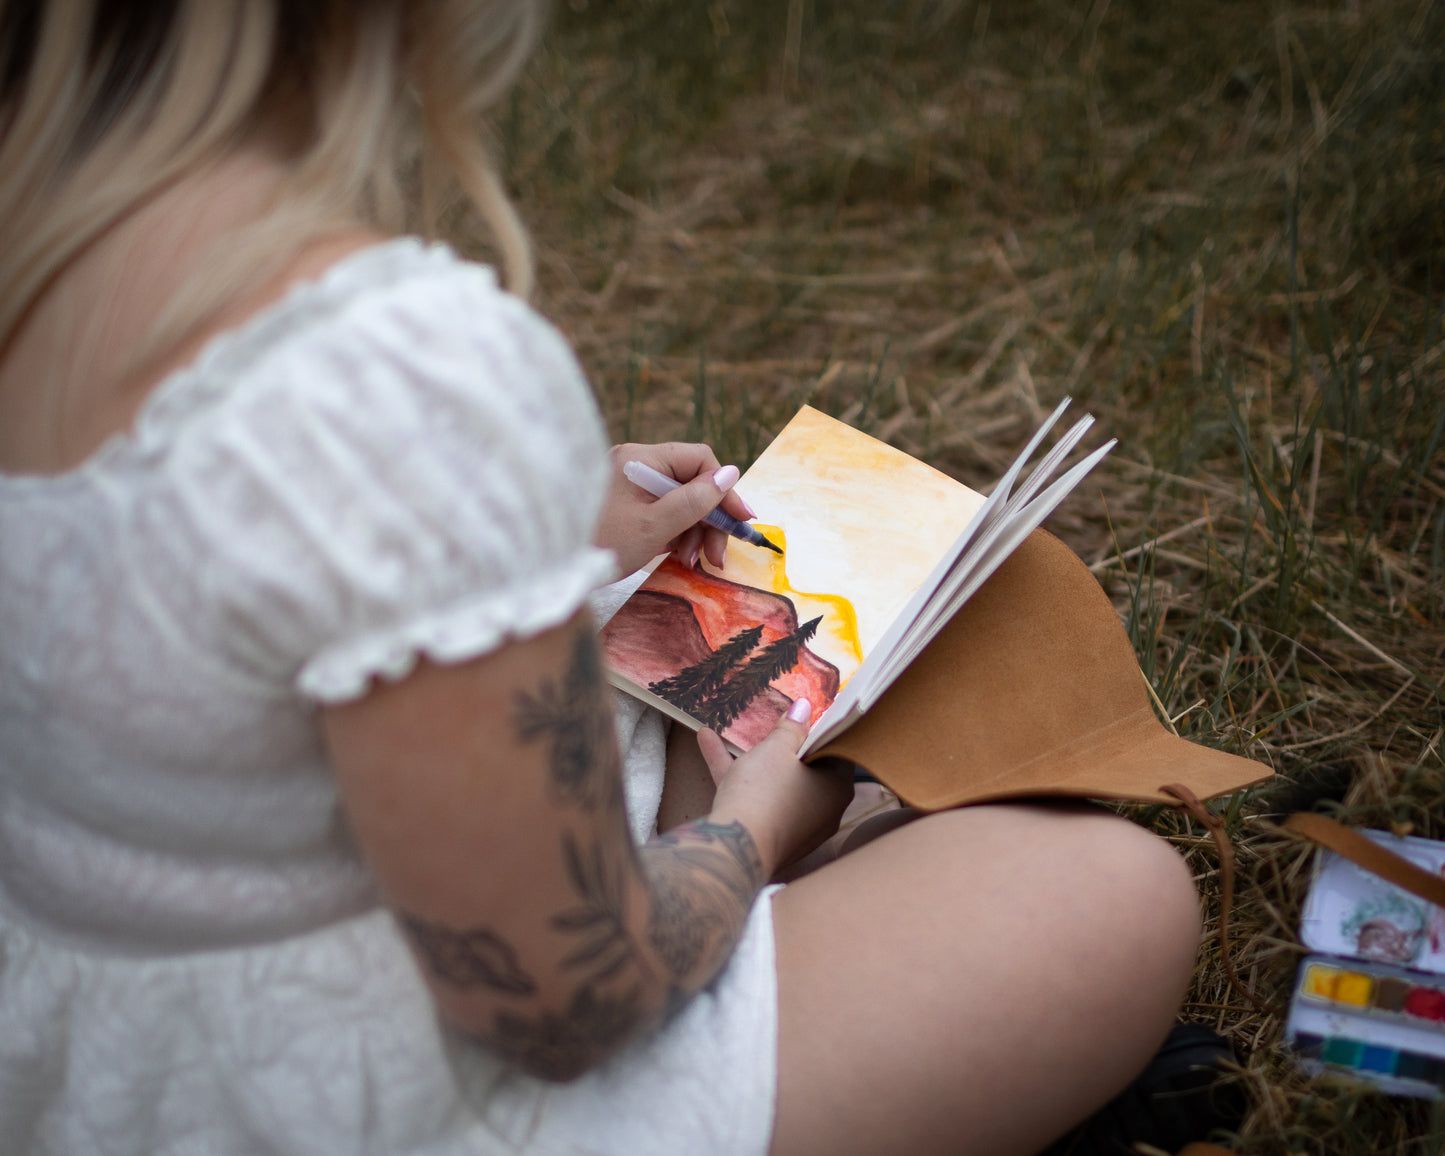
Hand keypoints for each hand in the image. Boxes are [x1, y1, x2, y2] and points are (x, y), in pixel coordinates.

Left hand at [594, 442, 756, 577]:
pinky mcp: (624, 505)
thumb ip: (695, 501)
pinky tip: (677, 556)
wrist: (553, 568)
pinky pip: (661, 512)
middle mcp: (634, 464)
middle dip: (708, 520)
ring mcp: (628, 485)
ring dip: (692, 531)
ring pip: (678, 501)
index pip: (699, 461)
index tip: (742, 521)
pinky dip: (674, 533)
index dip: (724, 491)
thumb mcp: (654, 526)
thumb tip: (731, 473)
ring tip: (691, 562)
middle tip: (717, 557)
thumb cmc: (600, 545)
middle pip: (690, 483)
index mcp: (639, 459)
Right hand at [700, 700, 855, 878]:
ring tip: (734, 728)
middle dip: (786, 746)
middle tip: (777, 722)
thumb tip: (804, 707)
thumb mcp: (776, 749)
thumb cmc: (766, 791)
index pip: (838, 752)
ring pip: (777, 784)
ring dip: (753, 757)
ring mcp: (796, 826)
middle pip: (806, 770)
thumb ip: (790, 728)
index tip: (808, 714)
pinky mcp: (769, 835)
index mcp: (837, 788)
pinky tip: (707, 740)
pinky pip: (757, 799)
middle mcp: (823, 811)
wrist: (735, 848)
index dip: (821, 730)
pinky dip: (737, 775)